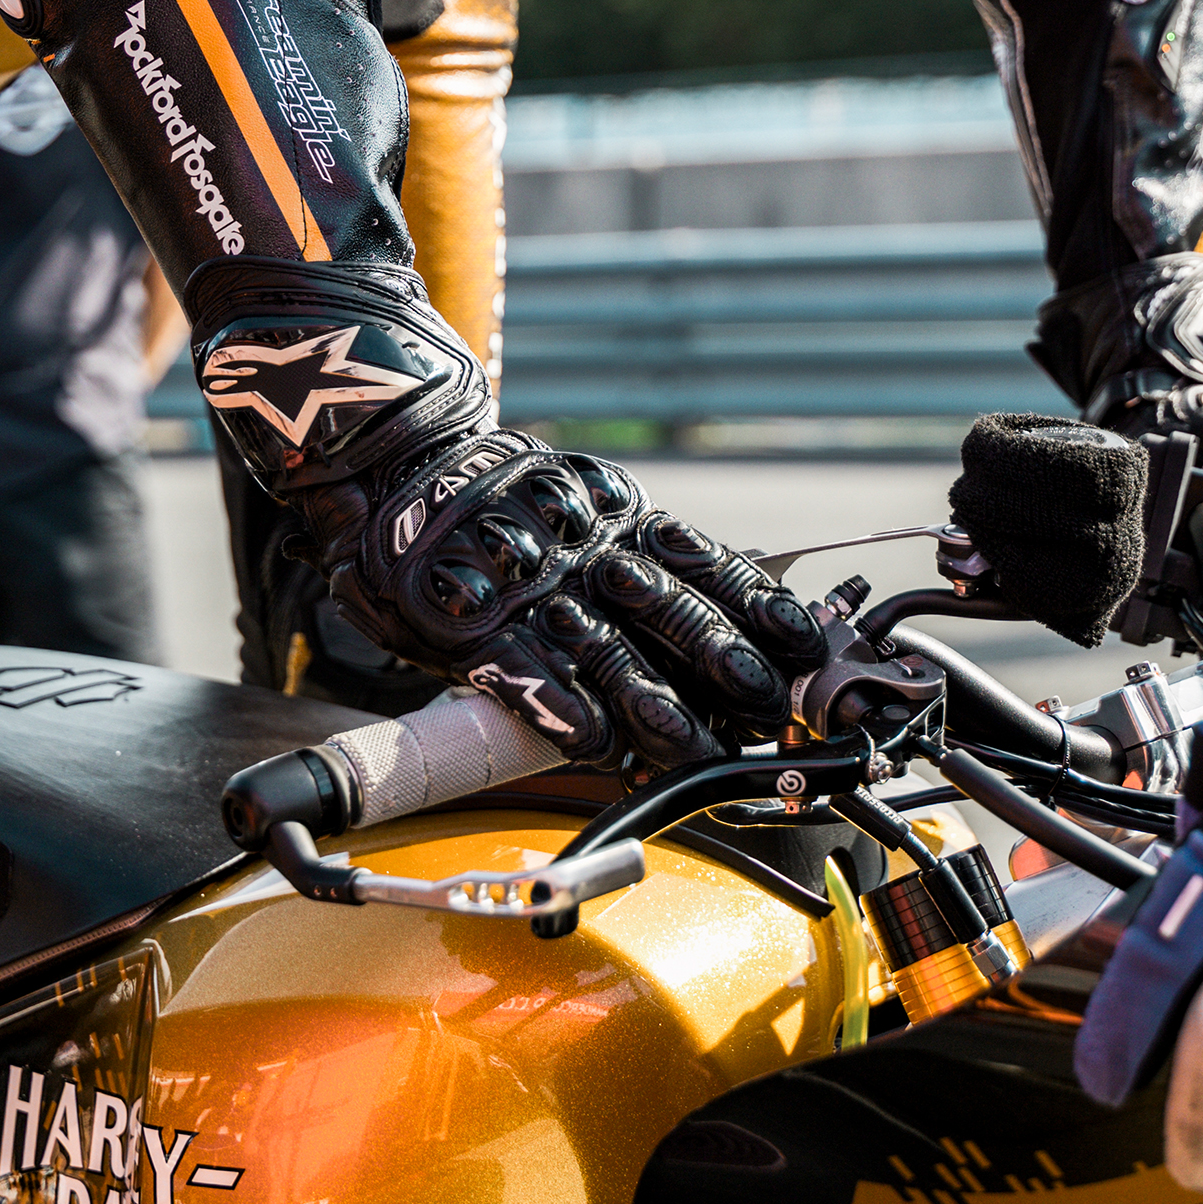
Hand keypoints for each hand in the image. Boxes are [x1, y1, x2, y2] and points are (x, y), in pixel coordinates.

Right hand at [192, 259, 822, 767]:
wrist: (399, 459)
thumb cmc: (503, 504)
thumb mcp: (583, 504)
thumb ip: (646, 549)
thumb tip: (739, 599)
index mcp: (617, 517)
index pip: (704, 562)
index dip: (756, 603)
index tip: (802, 639)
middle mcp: (584, 550)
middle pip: (666, 607)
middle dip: (721, 659)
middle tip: (770, 702)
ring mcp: (529, 586)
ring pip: (603, 648)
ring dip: (655, 702)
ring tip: (697, 744)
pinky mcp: (473, 620)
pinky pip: (523, 668)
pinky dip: (562, 706)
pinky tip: (598, 740)